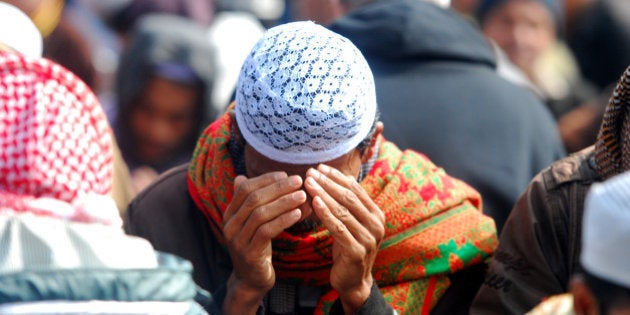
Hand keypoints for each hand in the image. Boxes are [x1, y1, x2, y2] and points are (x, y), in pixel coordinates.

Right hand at [222, 172, 306, 313]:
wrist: (251, 280)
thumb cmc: (257, 246)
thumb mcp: (252, 223)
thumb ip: (251, 202)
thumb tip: (241, 176)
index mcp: (229, 214)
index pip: (245, 188)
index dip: (265, 179)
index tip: (285, 174)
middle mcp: (230, 225)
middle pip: (253, 199)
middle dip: (278, 188)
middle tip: (298, 180)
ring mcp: (238, 240)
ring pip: (261, 214)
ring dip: (284, 202)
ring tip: (302, 195)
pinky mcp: (249, 254)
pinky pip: (267, 231)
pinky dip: (283, 220)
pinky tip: (298, 214)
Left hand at [304, 164, 385, 313]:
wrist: (353, 281)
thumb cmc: (348, 248)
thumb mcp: (350, 223)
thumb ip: (347, 204)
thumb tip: (338, 176)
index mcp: (376, 214)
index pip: (355, 189)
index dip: (336, 177)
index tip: (319, 167)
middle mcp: (376, 224)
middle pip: (349, 197)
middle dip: (328, 183)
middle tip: (310, 172)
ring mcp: (369, 238)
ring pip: (343, 211)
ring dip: (324, 195)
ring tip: (308, 184)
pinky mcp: (357, 251)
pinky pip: (339, 228)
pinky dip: (326, 214)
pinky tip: (314, 204)